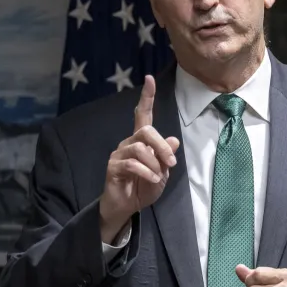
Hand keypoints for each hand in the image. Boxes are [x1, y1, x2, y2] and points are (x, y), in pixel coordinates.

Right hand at [100, 74, 180, 241]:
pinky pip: (131, 163)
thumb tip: (173, 140)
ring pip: (140, 148)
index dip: (147, 97)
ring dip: (154, 164)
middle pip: (146, 131)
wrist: (127, 207)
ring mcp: (119, 153)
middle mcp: (129, 142)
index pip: (143, 115)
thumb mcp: (162, 172)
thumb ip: (166, 157)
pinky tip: (150, 180)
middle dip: (161, 146)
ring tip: (157, 177)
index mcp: (142, 141)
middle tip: (170, 163)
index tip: (150, 79)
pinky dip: (145, 172)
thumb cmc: (144, 188)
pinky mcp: (113, 166)